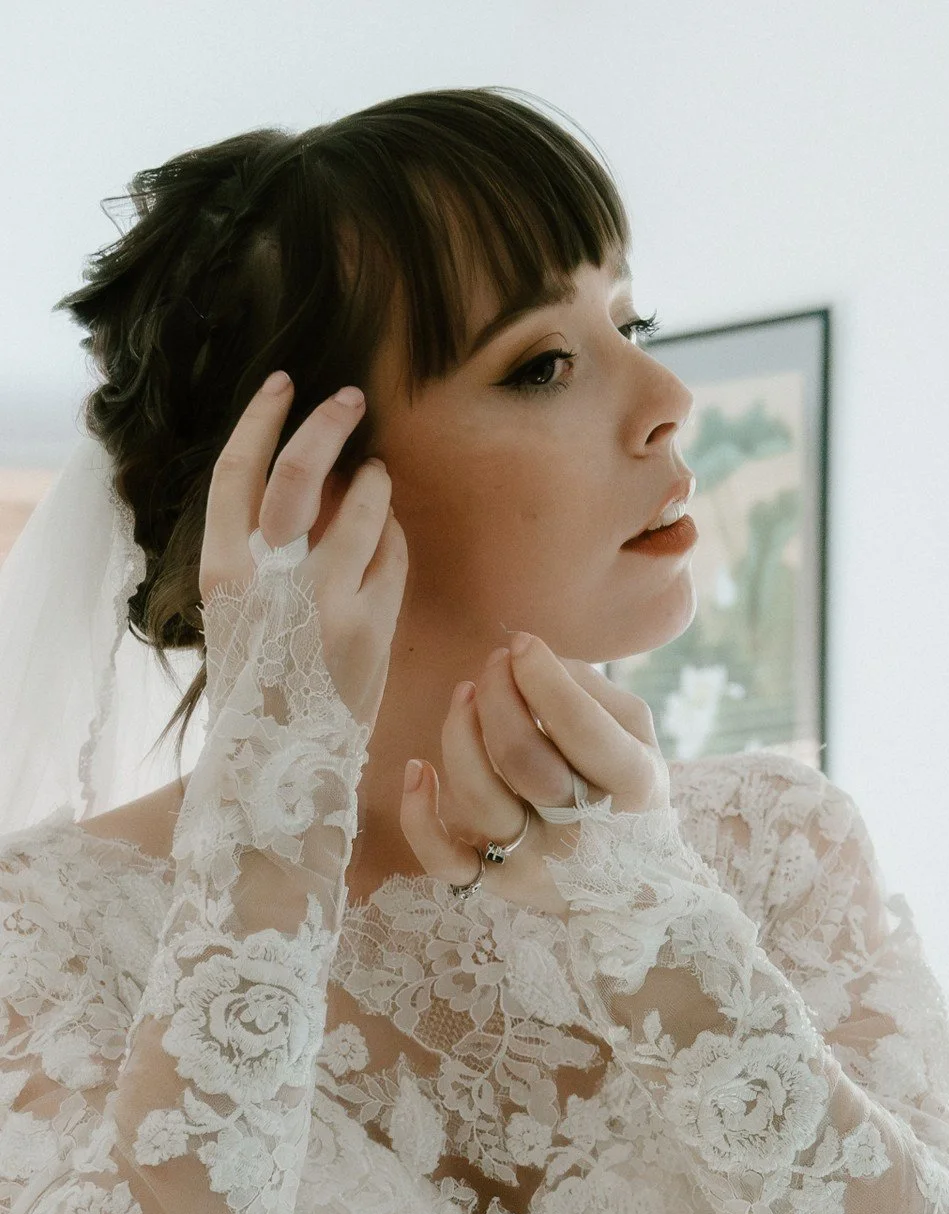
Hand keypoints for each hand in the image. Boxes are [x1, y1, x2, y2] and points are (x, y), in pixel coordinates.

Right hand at [200, 374, 405, 725]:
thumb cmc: (258, 682)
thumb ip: (258, 550)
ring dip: (373, 481)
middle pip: (300, 472)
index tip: (284, 384)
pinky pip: (392, 554)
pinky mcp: (370, 625)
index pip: (237, 470)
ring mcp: (323, 600)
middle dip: (328, 423)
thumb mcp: (236, 612)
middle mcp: (269, 578)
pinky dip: (393, 534)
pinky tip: (388, 533)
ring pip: (360, 506)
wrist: (280, 761)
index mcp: (221, 569)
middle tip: (352, 399)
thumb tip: (308, 480)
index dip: (261, 418)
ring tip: (375, 475)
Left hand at [399, 633, 667, 910]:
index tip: (522, 643)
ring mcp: (535, 863)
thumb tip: (532, 660)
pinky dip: (418, 817)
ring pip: (479, 798)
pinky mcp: (495, 884)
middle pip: (524, 761)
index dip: (544, 678)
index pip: (582, 729)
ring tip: (465, 692)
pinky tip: (417, 769)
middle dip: (498, 697)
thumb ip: (591, 690)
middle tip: (495, 662)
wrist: (629, 882)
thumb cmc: (624, 790)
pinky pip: (443, 862)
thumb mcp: (634, 736)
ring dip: (459, 733)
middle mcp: (583, 832)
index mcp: (632, 788)